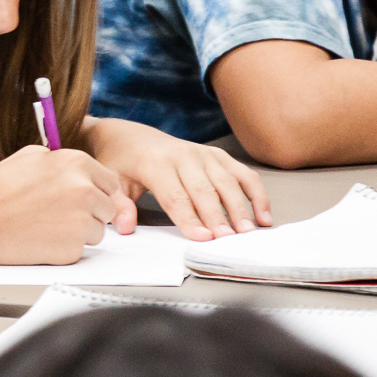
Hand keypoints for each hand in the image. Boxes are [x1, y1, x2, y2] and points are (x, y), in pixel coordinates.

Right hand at [0, 144, 134, 264]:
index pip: (110, 182)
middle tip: (63, 215)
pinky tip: (41, 239)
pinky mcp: (72, 249)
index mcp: (78, 164)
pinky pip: (79, 250)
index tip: (87, 198)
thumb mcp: (31, 156)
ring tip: (47, 226)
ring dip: (79, 232)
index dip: (97, 191)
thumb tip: (74, 170)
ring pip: (97, 232)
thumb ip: (61, 161)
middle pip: (108, 208)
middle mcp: (85, 191)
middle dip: (91, 213)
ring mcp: (81, 222)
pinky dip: (64, 248)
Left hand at [82, 116, 268, 240]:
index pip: (175, 196)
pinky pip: (242, 174)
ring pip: (227, 182)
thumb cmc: (121, 163)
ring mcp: (203, 154)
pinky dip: (256, 193)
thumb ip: (120, 205)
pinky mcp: (217, 155)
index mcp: (156, 163)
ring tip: (250, 231)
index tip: (203, 239)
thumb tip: (125, 227)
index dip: (190, 219)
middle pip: (205, 190)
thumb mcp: (113, 181)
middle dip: (218, 216)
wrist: (130, 135)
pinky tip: (263, 215)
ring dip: (240, 206)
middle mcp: (183, 156)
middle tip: (230, 240)